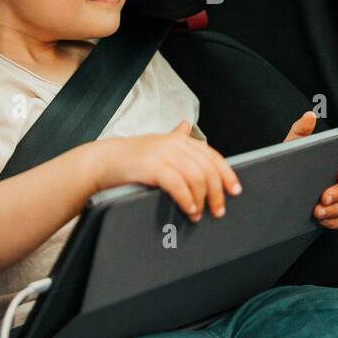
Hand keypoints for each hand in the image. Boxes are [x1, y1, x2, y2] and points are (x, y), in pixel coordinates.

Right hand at [92, 121, 242, 221]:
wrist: (103, 161)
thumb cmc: (131, 157)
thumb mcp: (156, 142)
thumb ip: (174, 136)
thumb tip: (186, 124)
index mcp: (179, 139)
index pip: (212, 156)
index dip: (227, 174)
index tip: (235, 191)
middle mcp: (175, 144)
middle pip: (207, 169)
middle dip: (217, 193)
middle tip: (218, 210)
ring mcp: (164, 154)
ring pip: (196, 178)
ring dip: (201, 199)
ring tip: (198, 214)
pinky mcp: (153, 167)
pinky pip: (178, 185)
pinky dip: (187, 199)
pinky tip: (188, 209)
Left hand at [283, 111, 337, 229]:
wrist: (278, 191)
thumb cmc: (290, 165)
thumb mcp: (291, 148)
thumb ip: (300, 131)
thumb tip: (309, 115)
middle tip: (323, 197)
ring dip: (337, 209)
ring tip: (318, 211)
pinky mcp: (337, 215)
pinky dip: (335, 221)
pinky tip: (321, 221)